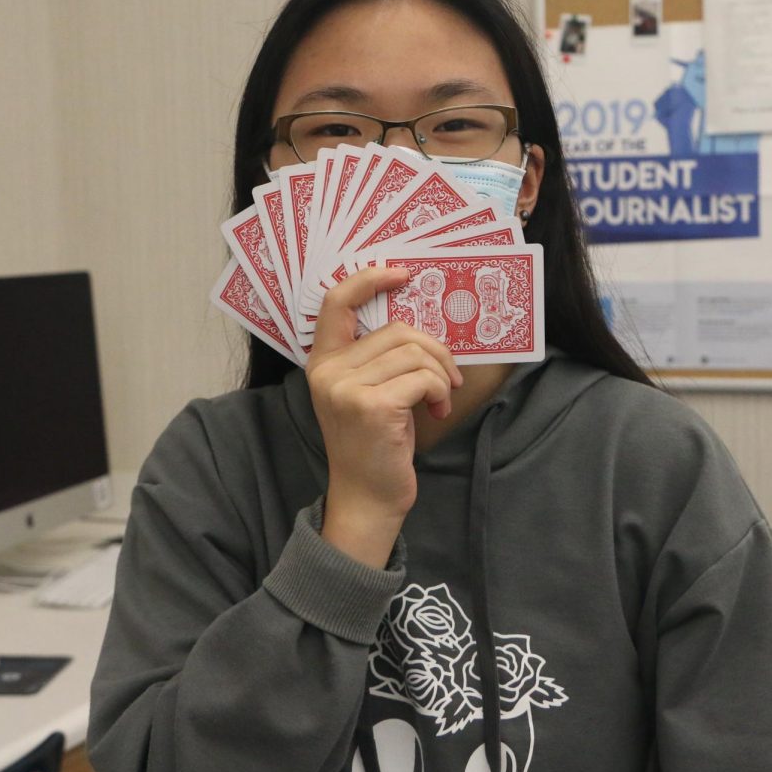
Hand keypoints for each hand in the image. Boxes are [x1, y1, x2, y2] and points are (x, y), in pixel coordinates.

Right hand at [306, 267, 462, 566]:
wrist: (367, 498)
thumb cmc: (374, 444)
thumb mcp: (365, 392)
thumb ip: (377, 357)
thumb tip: (420, 326)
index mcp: (323, 362)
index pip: (337, 303)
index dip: (369, 279)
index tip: (402, 273)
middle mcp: (328, 371)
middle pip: (398, 330)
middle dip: (435, 350)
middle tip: (449, 377)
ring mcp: (347, 388)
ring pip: (416, 353)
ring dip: (441, 375)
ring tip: (440, 398)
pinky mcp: (372, 406)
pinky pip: (424, 377)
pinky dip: (440, 391)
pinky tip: (436, 412)